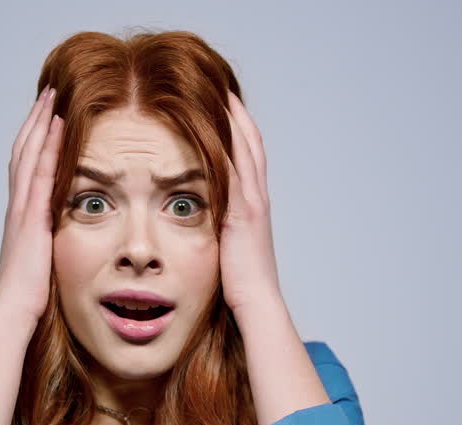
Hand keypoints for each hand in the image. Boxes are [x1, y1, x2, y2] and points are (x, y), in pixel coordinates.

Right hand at [0, 85, 64, 322]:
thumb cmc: (29, 294)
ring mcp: (22, 209)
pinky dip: (48, 148)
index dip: (34, 139)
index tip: (46, 116)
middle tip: (48, 92)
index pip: (25, 167)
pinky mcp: (32, 217)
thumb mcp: (40, 259)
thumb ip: (47, 242)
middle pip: (23, 151)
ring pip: (28, 155)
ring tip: (52, 97)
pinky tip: (58, 127)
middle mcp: (17, 206)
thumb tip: (59, 237)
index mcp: (20, 215)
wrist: (14, 310)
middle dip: (35, 120)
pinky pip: (41, 174)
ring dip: (40, 124)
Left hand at [220, 90, 282, 315]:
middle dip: (235, 111)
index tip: (222, 102)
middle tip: (220, 82)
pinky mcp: (242, 212)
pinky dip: (224, 145)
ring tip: (216, 90)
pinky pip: (233, 169)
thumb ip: (220, 228)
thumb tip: (204, 221)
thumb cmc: (240, 286)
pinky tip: (211, 126)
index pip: (248, 154)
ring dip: (231, 118)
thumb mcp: (228, 248)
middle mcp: (257, 197)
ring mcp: (253, 202)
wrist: (257, 304)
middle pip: (250, 141)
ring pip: (244, 148)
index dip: (237, 126)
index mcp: (253, 204)